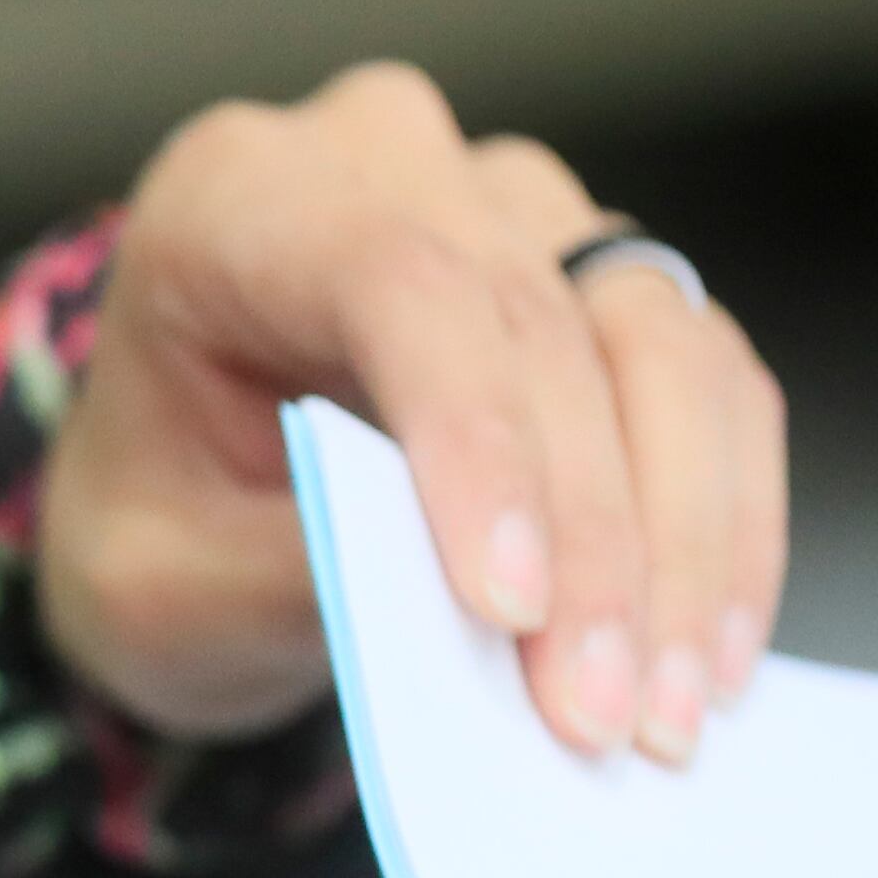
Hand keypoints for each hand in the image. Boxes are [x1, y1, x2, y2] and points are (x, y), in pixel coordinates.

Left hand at [39, 62, 789, 763]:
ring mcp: (515, 209)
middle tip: (602, 712)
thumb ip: (297, 570)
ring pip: (659, 342)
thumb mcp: (163, 579)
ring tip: (667, 709)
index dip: (478, 440)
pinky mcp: (605, 281)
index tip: (509, 607)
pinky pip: (711, 381)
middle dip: (594, 538)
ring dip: (682, 538)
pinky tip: (707, 651)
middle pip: (542, 319)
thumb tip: (469, 604)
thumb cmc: (155, 519)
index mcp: (236, 198)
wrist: (184, 502)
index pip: (396, 279)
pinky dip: (722, 521)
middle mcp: (388, 164)